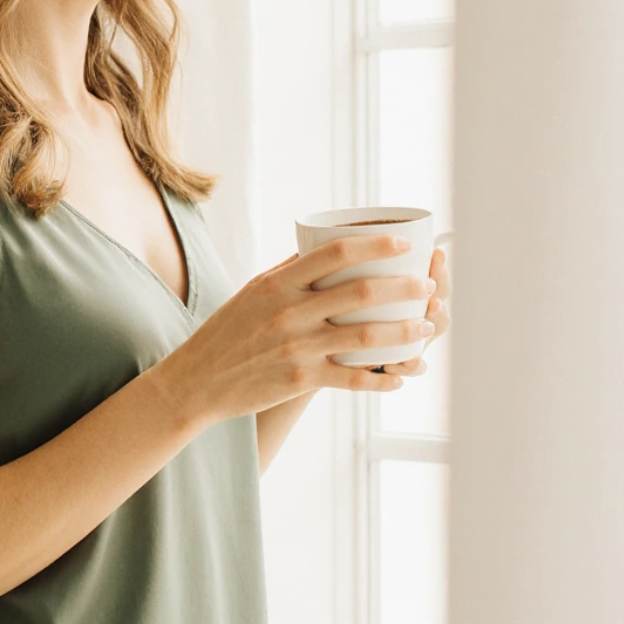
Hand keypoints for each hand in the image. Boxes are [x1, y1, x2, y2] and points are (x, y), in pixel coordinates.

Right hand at [159, 234, 439, 424]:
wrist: (198, 380)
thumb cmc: (227, 332)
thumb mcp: (252, 292)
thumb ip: (289, 272)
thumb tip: (324, 250)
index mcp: (279, 282)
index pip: (336, 253)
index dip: (376, 244)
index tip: (403, 243)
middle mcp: (290, 312)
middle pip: (361, 292)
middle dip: (404, 287)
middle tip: (426, 286)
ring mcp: (297, 347)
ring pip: (366, 337)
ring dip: (404, 332)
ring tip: (426, 327)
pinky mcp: (301, 380)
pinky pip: (353, 379)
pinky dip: (381, 378)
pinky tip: (400, 378)